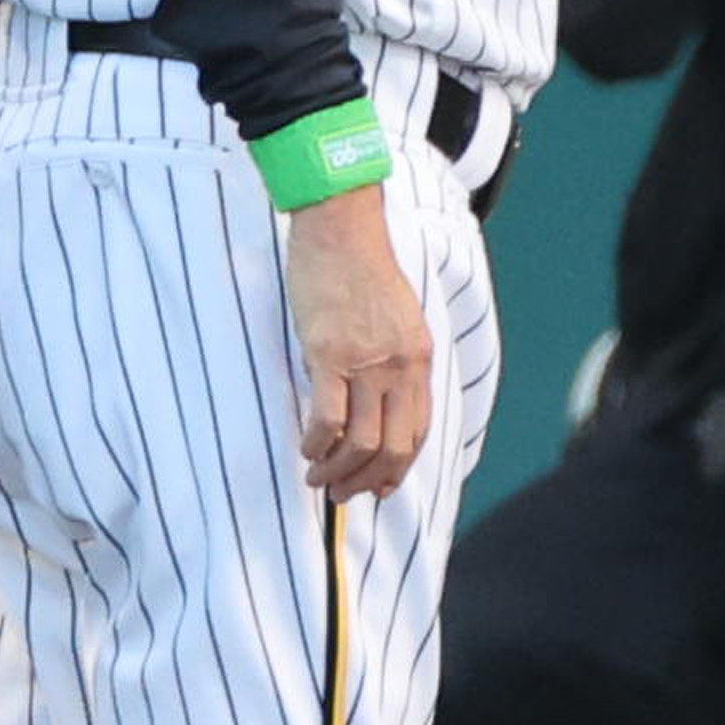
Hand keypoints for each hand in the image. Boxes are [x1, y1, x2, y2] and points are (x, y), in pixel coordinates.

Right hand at [283, 187, 433, 500]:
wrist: (341, 230)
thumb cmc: (360, 270)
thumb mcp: (395, 319)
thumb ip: (391, 360)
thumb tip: (371, 403)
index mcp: (418, 359)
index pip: (418, 431)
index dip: (399, 468)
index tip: (380, 487)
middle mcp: (399, 367)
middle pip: (393, 447)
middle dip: (368, 481)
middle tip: (342, 494)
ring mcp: (366, 363)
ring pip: (361, 442)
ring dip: (339, 471)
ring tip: (318, 480)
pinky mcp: (329, 356)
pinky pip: (327, 419)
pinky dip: (316, 445)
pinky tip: (306, 449)